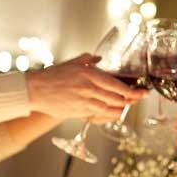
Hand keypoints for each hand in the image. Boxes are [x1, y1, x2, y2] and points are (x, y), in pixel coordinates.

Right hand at [25, 54, 146, 121]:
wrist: (34, 90)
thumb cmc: (51, 76)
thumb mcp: (71, 63)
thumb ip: (87, 60)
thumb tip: (98, 59)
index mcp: (89, 74)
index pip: (117, 86)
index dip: (133, 91)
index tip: (143, 92)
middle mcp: (88, 89)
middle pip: (118, 99)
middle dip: (131, 100)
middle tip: (138, 99)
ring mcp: (84, 103)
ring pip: (110, 110)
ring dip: (121, 109)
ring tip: (125, 106)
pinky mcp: (78, 113)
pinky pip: (99, 117)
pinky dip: (108, 116)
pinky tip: (111, 113)